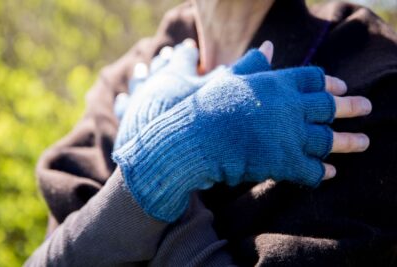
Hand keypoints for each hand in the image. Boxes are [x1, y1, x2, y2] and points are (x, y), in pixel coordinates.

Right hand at [113, 41, 371, 221]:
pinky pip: (310, 169)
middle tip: (366, 108)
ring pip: (327, 138)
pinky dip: (321, 172)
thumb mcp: (225, 78)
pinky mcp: (283, 162)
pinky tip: (330, 172)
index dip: (327, 82)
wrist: (190, 139)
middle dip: (350, 106)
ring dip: (348, 141)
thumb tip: (269, 47)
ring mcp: (287, 135)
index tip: (339, 86)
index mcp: (274, 83)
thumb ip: (251, 64)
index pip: (311, 77)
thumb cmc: (203, 108)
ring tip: (364, 143)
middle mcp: (287, 106)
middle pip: (328, 105)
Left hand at [114, 39, 224, 149]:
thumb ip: (219, 82)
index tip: (191, 48)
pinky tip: (122, 98)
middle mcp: (157, 79)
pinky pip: (124, 105)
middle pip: (162, 63)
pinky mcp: (129, 115)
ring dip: (142, 73)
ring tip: (142, 68)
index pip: (185, 54)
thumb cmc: (194, 118)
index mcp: (178, 70)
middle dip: (166, 58)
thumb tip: (227, 69)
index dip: (189, 51)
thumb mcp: (213, 97)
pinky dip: (124, 101)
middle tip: (168, 53)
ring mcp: (140, 96)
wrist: (166, 145)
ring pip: (140, 79)